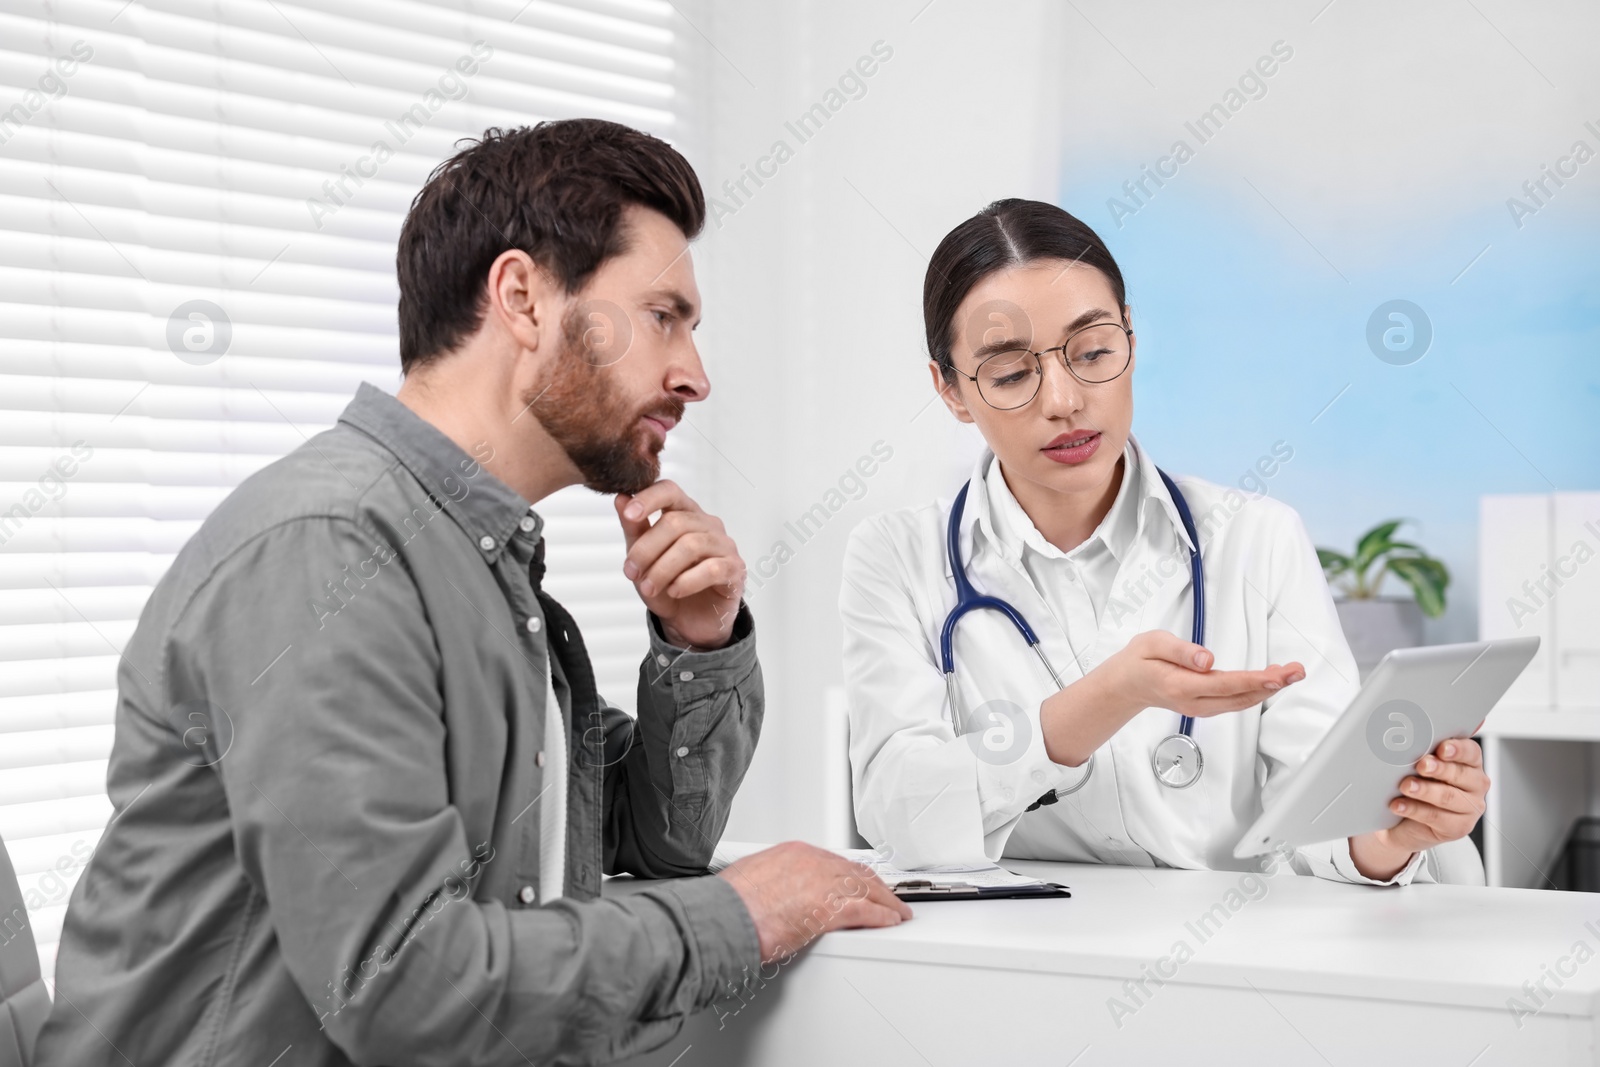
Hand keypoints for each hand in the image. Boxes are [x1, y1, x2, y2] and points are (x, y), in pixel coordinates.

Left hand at [617, 481, 744, 649]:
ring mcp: (724, 545)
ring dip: (662, 569)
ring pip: (691, 545)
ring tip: (648, 588)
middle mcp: (707, 524)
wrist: (689, 623)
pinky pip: (712, 569)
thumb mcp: (642, 559)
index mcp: (684, 513)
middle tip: (630, 572)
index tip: (629, 514)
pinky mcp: (735, 569)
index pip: (670, 491)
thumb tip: (620, 498)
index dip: (649, 498)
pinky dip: (687, 582)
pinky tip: (674, 591)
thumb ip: (634, 528)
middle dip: (647, 549)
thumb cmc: (667, 585)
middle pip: (675, 522)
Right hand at [717, 841, 912, 964]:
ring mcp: (823, 884)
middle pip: (856, 872)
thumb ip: (772, 881)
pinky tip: (889, 921)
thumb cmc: (730, 905)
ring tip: (896, 911)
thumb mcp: (752, 878)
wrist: (723, 918)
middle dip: (876, 885)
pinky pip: (866, 911)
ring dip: (886, 901)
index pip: (835, 861)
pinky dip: (882, 916)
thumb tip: (773, 893)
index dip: (853, 873)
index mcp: (794, 853)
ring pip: (867, 889)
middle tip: (888, 896)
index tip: (861, 882)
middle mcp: (812, 862)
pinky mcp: (828, 909)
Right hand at [1097, 630, 1304, 719]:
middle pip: (1241, 696)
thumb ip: (1180, 651)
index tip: (1278, 675)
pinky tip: (1270, 680)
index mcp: (1181, 685)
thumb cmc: (1139, 662)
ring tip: (1290, 673)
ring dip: (1268, 688)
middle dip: (1272, 684)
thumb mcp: (1152, 644)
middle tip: (1297, 671)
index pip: (1226, 684)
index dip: (1256, 680)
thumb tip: (1207, 659)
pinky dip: (1256, 691)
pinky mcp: (1206, 707)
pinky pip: (1236, 701)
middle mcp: (1194, 702)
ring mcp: (1201, 708)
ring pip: (1242, 701)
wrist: (1126, 685)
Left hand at [1351, 736, 1489, 878]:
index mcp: (1470, 763)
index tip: (1441, 748)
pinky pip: (1436, 817)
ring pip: (1448, 797)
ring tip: (1405, 785)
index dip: (1457, 749)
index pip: (1471, 752)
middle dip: (1439, 769)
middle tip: (1421, 765)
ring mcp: (1470, 808)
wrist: (1404, 821)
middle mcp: (1475, 784)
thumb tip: (1415, 733)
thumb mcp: (1419, 765)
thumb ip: (1424, 750)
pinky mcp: (1459, 827)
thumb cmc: (1416, 783)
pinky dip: (1414, 810)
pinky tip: (1398, 805)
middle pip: (1460, 774)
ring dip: (1424, 790)